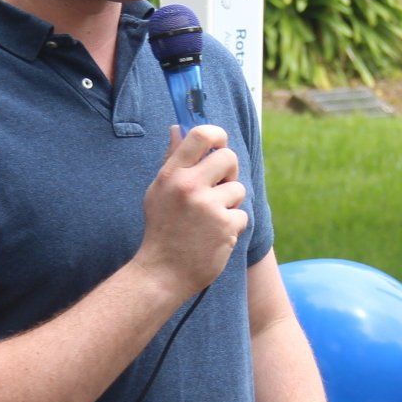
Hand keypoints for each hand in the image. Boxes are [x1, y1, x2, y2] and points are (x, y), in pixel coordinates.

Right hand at [134, 124, 247, 298]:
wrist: (162, 273)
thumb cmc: (162, 229)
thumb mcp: (159, 191)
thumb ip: (172, 160)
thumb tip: (177, 128)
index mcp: (172, 174)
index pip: (201, 135)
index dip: (217, 135)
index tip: (219, 144)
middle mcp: (189, 186)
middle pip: (229, 158)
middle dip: (229, 172)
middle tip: (219, 187)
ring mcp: (208, 206)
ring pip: (238, 189)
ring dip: (230, 205)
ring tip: (210, 220)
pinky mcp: (225, 226)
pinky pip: (242, 215)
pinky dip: (232, 226)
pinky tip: (214, 237)